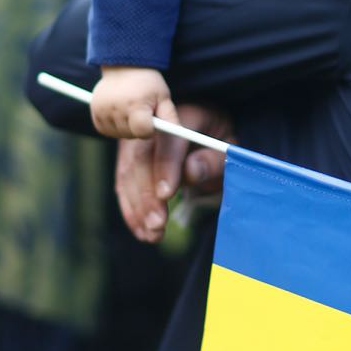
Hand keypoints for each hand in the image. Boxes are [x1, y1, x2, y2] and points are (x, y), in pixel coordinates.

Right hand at [90, 65, 177, 138]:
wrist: (124, 66)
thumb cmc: (147, 83)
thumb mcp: (163, 96)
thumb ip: (170, 116)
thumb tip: (180, 134)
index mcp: (135, 104)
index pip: (143, 132)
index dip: (150, 129)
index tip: (151, 119)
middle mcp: (116, 109)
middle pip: (131, 134)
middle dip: (139, 128)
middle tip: (141, 111)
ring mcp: (103, 111)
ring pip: (119, 134)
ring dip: (126, 127)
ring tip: (130, 109)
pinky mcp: (95, 114)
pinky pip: (106, 131)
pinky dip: (114, 126)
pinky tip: (119, 113)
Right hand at [115, 104, 231, 243]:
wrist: (203, 131)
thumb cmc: (218, 141)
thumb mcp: (226, 146)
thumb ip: (212, 159)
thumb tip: (191, 171)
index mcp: (181, 115)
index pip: (168, 139)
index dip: (166, 166)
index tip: (166, 194)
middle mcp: (151, 126)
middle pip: (141, 159)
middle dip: (147, 195)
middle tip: (158, 225)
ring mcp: (134, 141)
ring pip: (128, 175)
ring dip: (138, 208)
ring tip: (153, 235)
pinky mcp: (127, 159)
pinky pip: (124, 185)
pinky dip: (131, 210)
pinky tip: (142, 231)